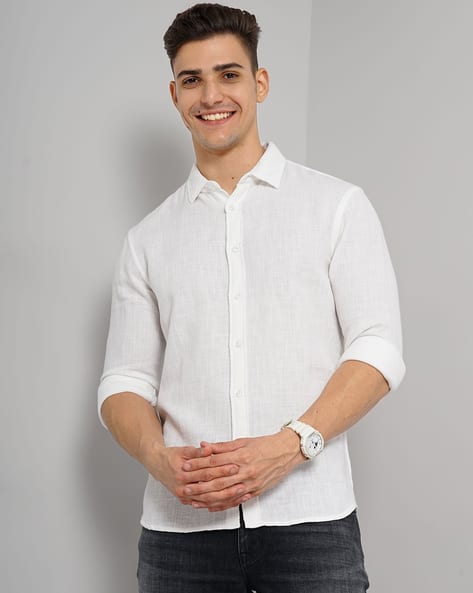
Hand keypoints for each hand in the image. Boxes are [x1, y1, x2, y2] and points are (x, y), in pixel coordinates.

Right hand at [145, 442, 240, 505]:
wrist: (157, 465)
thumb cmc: (172, 456)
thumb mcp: (184, 450)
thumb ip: (198, 452)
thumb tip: (209, 448)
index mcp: (182, 473)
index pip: (206, 472)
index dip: (221, 469)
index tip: (234, 466)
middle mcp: (182, 487)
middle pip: (208, 488)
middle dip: (227, 485)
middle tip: (242, 482)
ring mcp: (184, 496)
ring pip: (208, 500)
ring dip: (225, 498)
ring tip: (240, 493)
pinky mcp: (187, 501)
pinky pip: (205, 505)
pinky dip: (218, 504)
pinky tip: (230, 501)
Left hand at [181, 429, 304, 511]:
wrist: (286, 452)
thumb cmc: (265, 445)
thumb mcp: (243, 441)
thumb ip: (222, 446)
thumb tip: (204, 446)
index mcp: (241, 456)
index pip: (215, 462)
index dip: (198, 464)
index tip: (186, 466)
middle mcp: (246, 471)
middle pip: (218, 480)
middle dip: (199, 484)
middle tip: (185, 486)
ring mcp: (251, 483)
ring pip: (225, 494)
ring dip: (208, 498)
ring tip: (194, 499)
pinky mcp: (255, 491)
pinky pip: (236, 501)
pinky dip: (222, 505)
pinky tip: (211, 506)